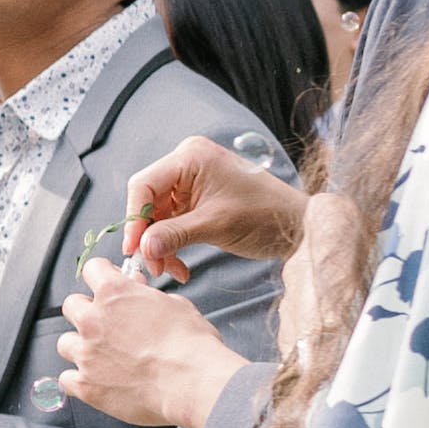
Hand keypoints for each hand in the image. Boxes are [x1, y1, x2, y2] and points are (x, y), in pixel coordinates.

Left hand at [64, 254, 238, 427]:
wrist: (192, 383)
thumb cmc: (191, 345)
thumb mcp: (176, 305)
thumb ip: (147, 296)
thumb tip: (139, 291)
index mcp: (114, 293)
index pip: (92, 269)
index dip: (102, 275)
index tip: (107, 284)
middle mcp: (93, 320)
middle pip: (71, 306)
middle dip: (87, 312)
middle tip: (106, 323)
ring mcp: (86, 354)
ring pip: (65, 344)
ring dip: (80, 347)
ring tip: (101, 356)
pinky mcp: (86, 385)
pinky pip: (66, 380)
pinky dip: (79, 380)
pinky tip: (96, 382)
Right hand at [123, 131, 304, 273]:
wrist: (295, 224)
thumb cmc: (264, 215)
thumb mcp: (216, 225)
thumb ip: (175, 234)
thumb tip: (142, 249)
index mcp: (190, 157)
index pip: (144, 184)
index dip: (134, 218)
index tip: (133, 249)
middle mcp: (187, 163)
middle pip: (148, 201)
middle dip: (149, 237)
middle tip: (153, 267)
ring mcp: (191, 181)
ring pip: (158, 216)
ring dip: (161, 246)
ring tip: (172, 270)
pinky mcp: (196, 200)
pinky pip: (171, 222)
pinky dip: (172, 244)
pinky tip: (180, 266)